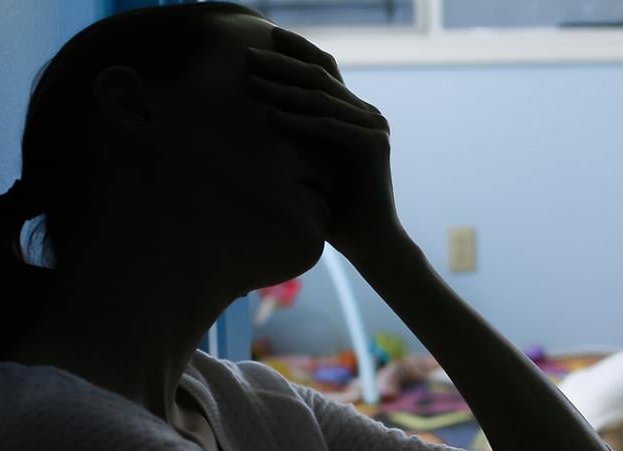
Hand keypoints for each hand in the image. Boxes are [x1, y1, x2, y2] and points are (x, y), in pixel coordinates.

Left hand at [245, 28, 403, 263]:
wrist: (370, 241)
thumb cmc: (335, 208)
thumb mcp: (310, 161)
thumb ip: (298, 132)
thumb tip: (258, 107)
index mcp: (355, 113)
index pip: (324, 70)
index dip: (297, 50)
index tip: (263, 37)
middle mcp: (369, 115)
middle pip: (321, 77)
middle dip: (281, 64)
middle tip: (247, 56)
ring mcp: (375, 128)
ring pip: (322, 100)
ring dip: (283, 90)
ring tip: (250, 84)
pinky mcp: (376, 147)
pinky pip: (331, 128)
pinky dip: (301, 123)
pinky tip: (272, 118)